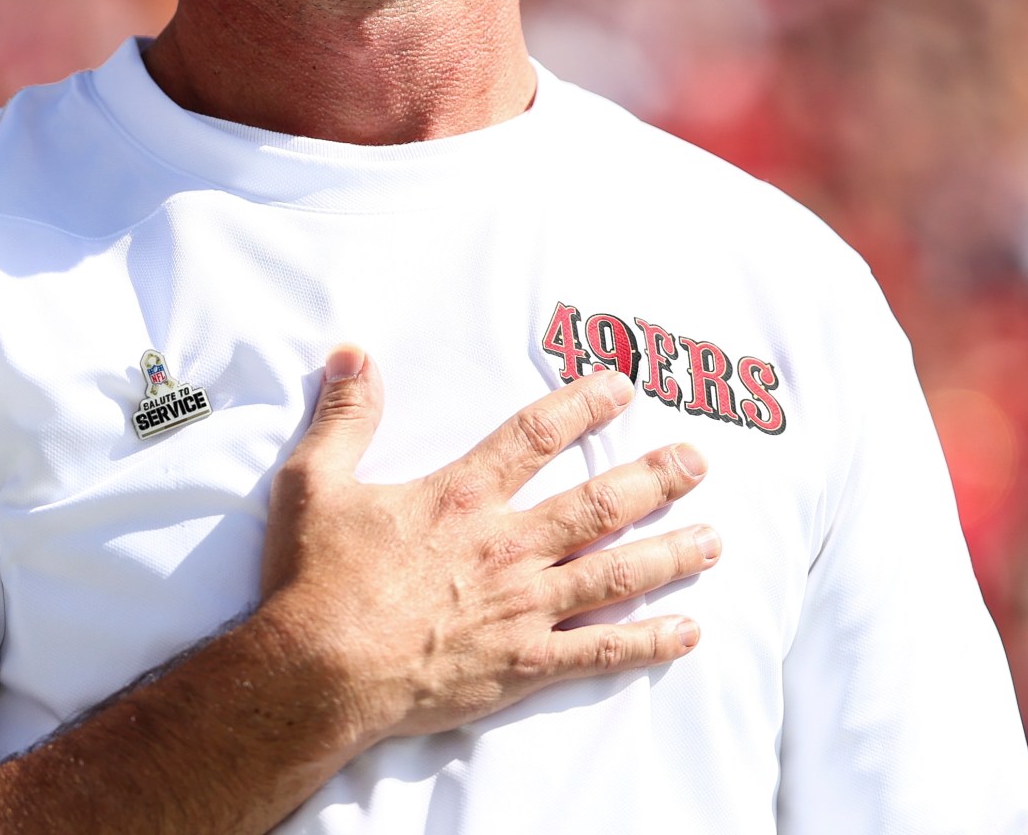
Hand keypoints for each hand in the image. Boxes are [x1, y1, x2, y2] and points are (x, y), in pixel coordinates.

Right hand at [255, 345, 718, 744]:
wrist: (315, 673)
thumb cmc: (313, 582)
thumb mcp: (314, 484)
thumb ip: (344, 416)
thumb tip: (351, 354)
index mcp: (463, 498)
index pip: (536, 435)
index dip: (583, 405)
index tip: (621, 389)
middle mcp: (507, 546)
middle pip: (601, 503)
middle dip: (658, 479)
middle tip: (698, 462)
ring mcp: (524, 606)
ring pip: (618, 572)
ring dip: (671, 553)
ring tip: (714, 540)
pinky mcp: (526, 663)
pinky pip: (602, 650)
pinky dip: (649, 641)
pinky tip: (687, 633)